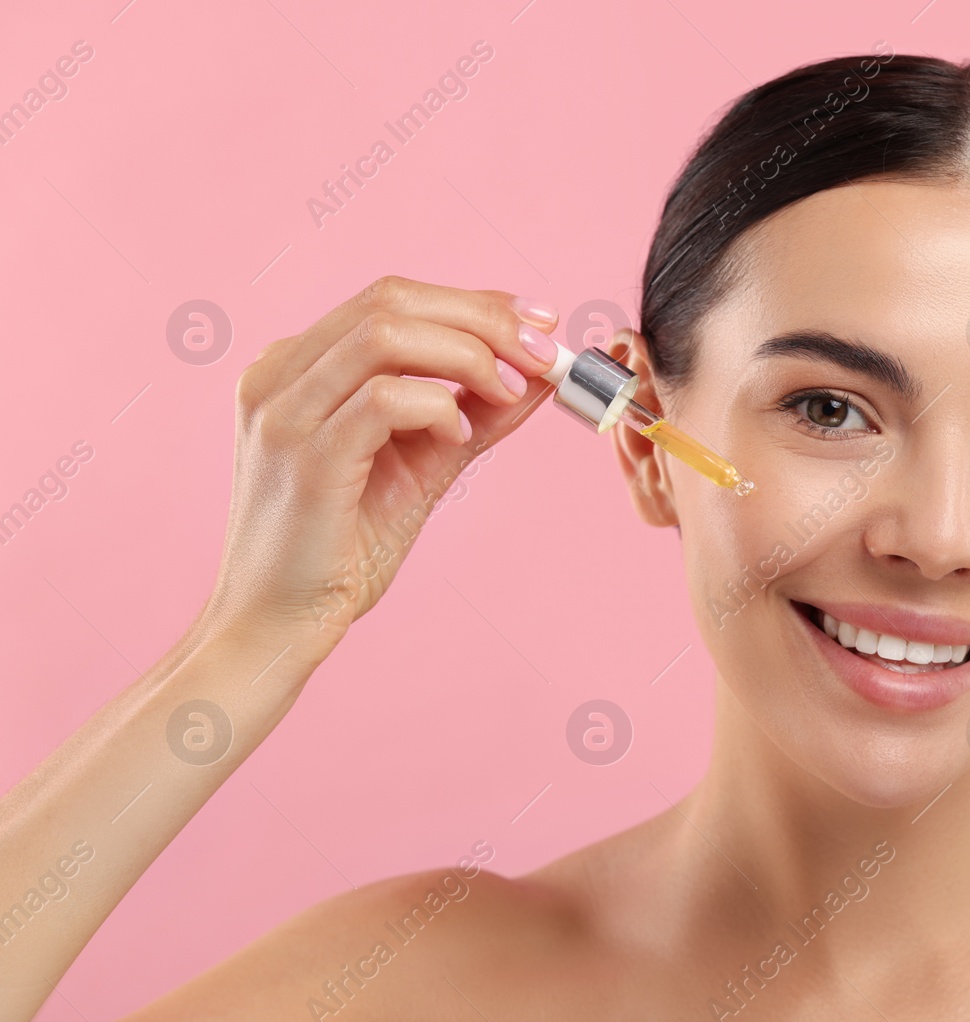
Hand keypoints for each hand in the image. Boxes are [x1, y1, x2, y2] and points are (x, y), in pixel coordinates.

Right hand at [201, 275, 560, 654]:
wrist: (279, 626)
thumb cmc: (342, 550)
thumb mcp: (421, 465)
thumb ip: (473, 415)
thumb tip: (538, 374)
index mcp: (296, 366)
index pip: (391, 298)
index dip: (473, 301)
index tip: (539, 323)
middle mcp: (278, 375)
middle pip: (390, 299)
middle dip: (482, 317)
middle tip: (543, 353)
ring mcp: (283, 412)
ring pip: (386, 333)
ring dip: (468, 354)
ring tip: (509, 392)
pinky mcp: (305, 457)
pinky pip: (384, 398)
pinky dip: (438, 405)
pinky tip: (457, 436)